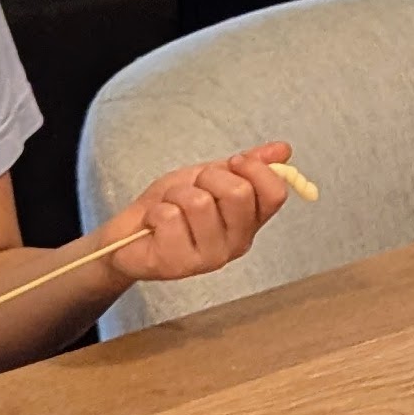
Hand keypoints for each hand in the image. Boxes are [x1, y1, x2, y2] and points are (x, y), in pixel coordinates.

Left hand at [106, 143, 295, 283]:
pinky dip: (157, 211)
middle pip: (239, 193)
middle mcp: (238, 242)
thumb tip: (284, 149)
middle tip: (192, 189)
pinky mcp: (180, 265)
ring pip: (200, 202)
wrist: (129, 233)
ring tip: (170, 207)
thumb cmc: (171, 206)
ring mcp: (211, 257)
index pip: (275, 193)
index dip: (254, 169)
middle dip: (207, 178)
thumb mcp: (210, 177)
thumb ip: (247, 165)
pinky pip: (171, 217)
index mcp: (251, 221)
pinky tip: (155, 225)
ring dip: (176, 194)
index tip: (232, 163)